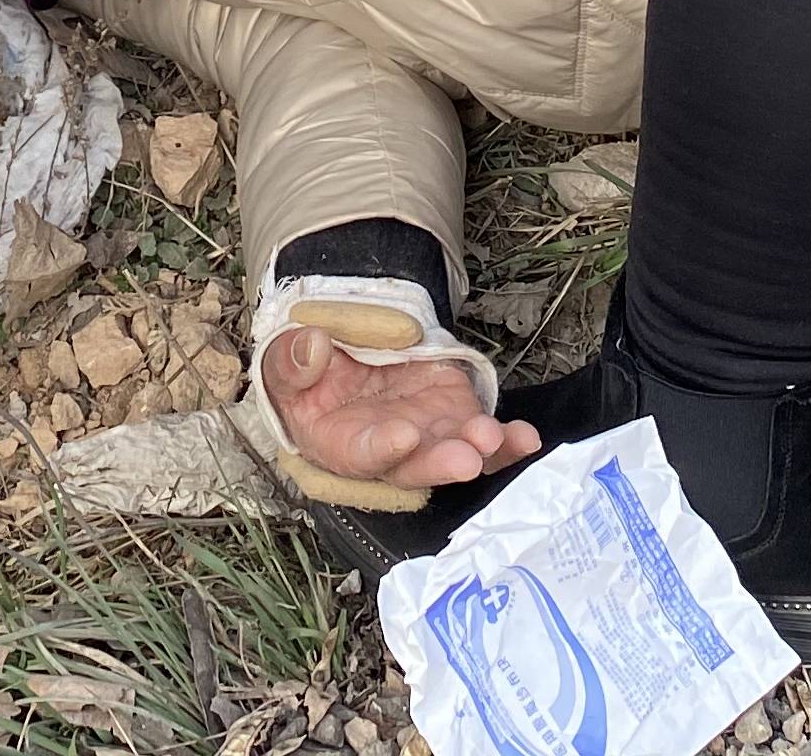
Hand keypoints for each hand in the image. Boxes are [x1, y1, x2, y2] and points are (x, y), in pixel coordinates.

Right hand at [264, 326, 542, 489]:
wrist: (337, 359)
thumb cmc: (304, 372)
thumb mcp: (284, 362)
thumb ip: (292, 361)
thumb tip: (314, 346)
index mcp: (337, 444)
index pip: (363, 454)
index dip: (384, 448)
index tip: (405, 435)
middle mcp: (388, 450)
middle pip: (417, 465)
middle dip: (443, 461)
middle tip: (467, 457)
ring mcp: (426, 435)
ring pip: (456, 454)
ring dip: (481, 452)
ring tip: (498, 438)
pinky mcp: (452, 415)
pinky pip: (483, 435)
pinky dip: (507, 441)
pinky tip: (526, 439)